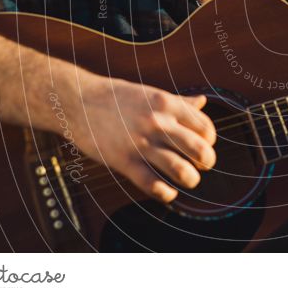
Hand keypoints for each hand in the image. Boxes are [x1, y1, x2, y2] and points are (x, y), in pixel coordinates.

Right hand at [68, 70, 216, 202]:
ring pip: (180, 170)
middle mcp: (157, 123)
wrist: (77, 101)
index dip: (209, 139)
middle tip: (202, 165)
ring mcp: (140, 143)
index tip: (204, 144)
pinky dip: (166, 194)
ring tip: (189, 179)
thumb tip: (202, 102)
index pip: (205, 127)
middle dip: (207, 161)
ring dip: (191, 179)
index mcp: (167, 104)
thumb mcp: (150, 94)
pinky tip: (168, 192)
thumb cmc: (117, 97)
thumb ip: (179, 101)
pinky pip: (152, 185)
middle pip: (200, 149)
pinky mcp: (123, 161)